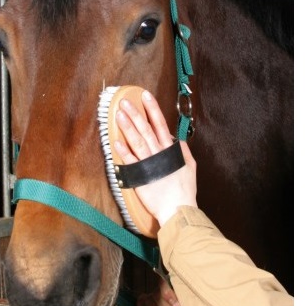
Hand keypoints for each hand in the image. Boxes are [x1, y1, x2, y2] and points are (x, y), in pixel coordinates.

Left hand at [113, 89, 197, 225]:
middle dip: (135, 114)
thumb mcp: (189, 166)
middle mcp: (158, 154)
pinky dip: (123, 151)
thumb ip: (183, 151)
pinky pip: (129, 162)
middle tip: (124, 102)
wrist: (177, 209)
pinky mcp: (139, 177)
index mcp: (170, 150)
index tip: (145, 96)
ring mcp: (148, 165)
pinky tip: (115, 141)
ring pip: (137, 142)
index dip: (152, 109)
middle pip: (146, 130)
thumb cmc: (184, 190)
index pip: (160, 124)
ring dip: (127, 128)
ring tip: (118, 115)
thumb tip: (178, 139)